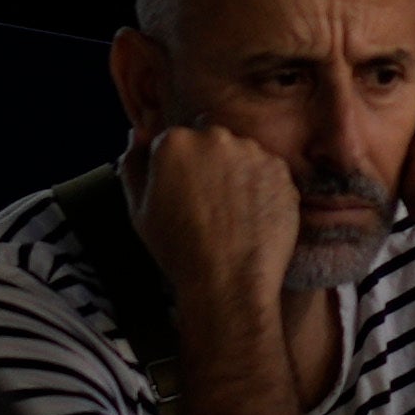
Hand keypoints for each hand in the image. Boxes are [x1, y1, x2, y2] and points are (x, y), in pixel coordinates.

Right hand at [125, 119, 304, 333]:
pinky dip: (261, 187)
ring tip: (231, 215)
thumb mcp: (138, 209)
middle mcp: (214, 137)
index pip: (172, 142)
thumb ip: (133, 163)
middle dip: (206, 165)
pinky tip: (251, 217)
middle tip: (207, 206)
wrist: (228, 281)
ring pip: (240, 154)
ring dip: (235, 174)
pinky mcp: (280, 169)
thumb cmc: (178, 249)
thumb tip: (139, 133)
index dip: (175, 171)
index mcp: (174, 142)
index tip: (181, 195)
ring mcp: (252, 152)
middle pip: (208, 142)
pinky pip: (266, 171)